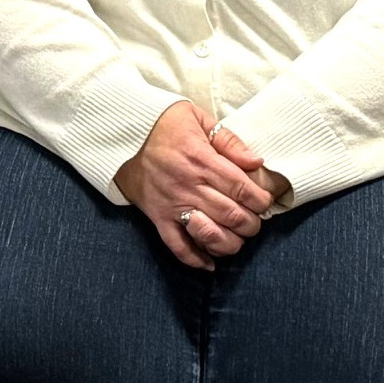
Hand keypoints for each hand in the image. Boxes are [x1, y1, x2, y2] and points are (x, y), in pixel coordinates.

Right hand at [114, 102, 274, 269]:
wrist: (119, 132)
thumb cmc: (162, 123)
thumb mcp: (197, 118)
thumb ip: (228, 140)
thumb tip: (257, 162)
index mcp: (201, 159)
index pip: (242, 189)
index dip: (261, 201)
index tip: (263, 201)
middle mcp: (189, 185)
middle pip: (233, 215)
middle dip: (252, 224)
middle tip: (253, 221)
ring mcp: (172, 203)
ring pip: (211, 235)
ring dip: (231, 243)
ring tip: (237, 238)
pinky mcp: (157, 216)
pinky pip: (177, 245)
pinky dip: (195, 259)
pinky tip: (210, 263)